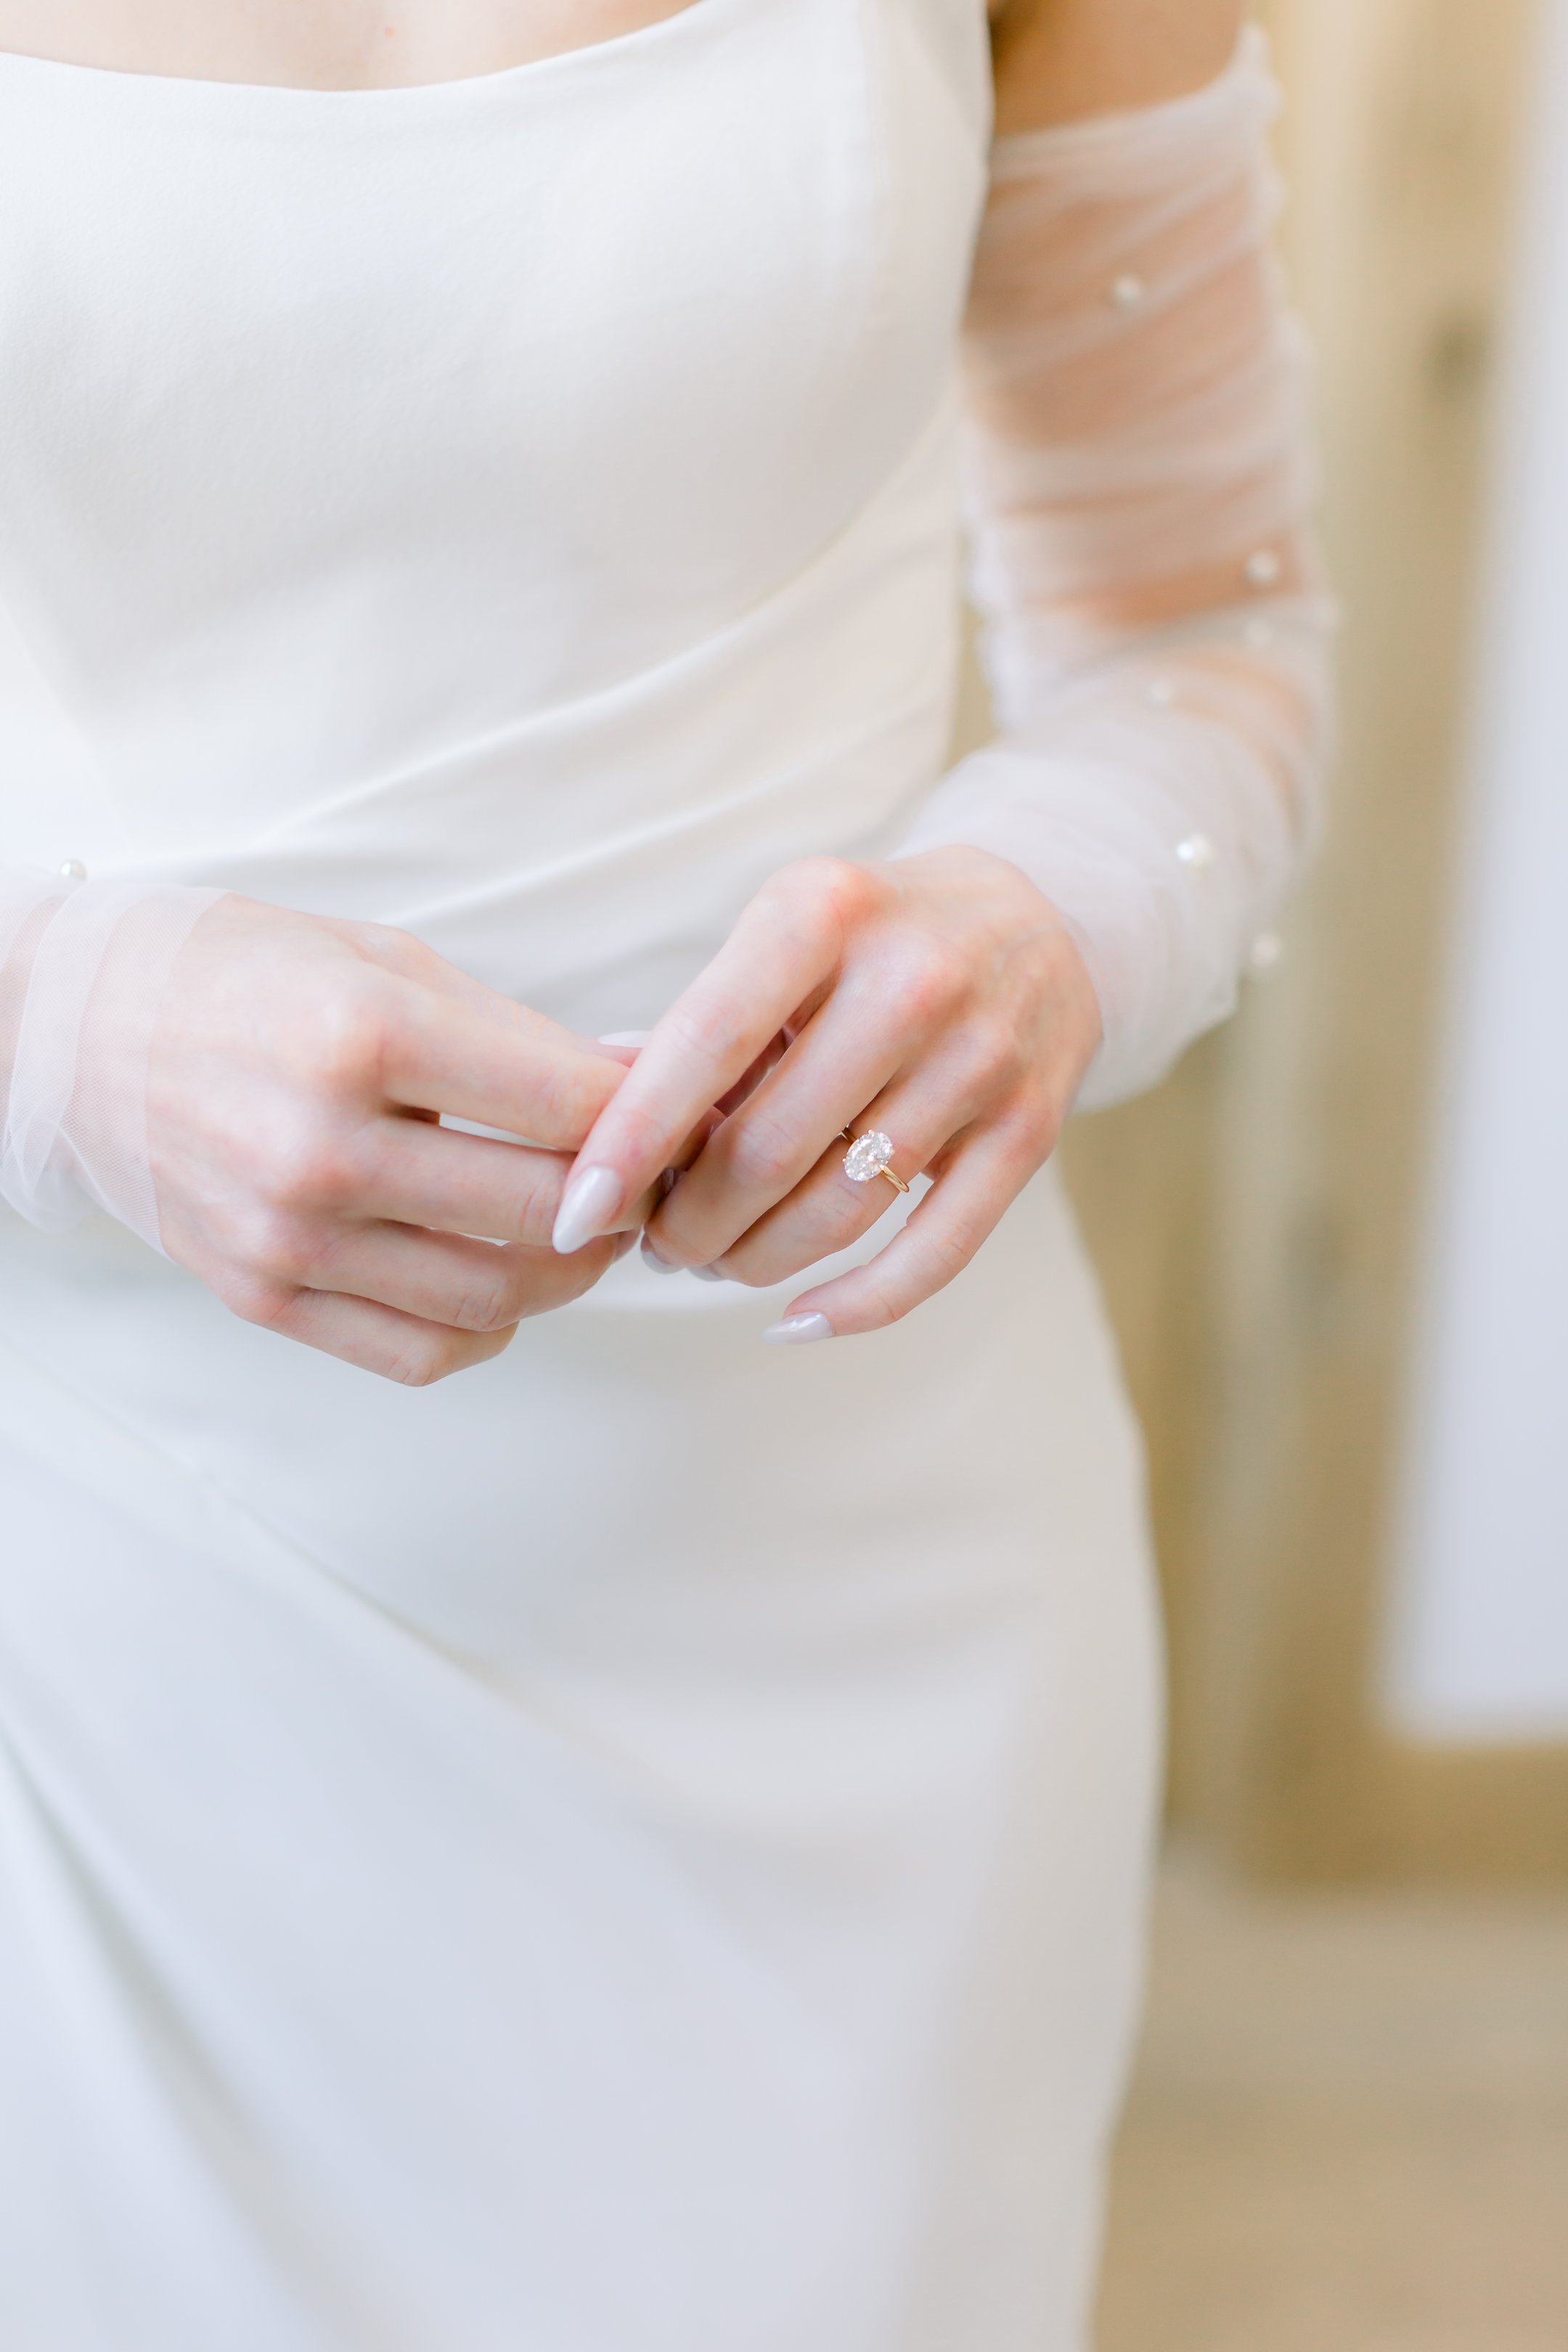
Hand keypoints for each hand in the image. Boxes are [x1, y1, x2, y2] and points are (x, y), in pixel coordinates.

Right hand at [149, 895, 648, 1382]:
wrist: (82, 1028)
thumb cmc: (247, 976)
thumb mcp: (389, 961)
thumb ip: (520, 1036)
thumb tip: (641, 1081)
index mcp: (362, 1036)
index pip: (569, 1106)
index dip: (647, 1117)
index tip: (670, 1114)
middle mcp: (322, 1148)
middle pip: (543, 1213)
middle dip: (623, 1202)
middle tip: (644, 1181)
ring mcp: (287, 1234)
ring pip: (494, 1299)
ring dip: (568, 1274)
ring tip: (579, 1229)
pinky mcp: (260, 1294)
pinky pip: (418, 1353)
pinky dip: (486, 1332)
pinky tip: (501, 1284)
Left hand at [550, 848, 1101, 1337]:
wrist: (1041, 921)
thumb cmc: (870, 941)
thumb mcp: (785, 933)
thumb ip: (702, 1028)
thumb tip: (600, 1148)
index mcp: (825, 910)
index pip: (705, 1042)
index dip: (631, 1140)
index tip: (575, 1213)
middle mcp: (912, 981)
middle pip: (767, 1149)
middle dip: (689, 1221)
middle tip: (658, 1242)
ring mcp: (982, 1059)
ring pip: (839, 1209)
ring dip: (754, 1260)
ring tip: (714, 1260)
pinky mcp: (1031, 1130)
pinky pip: (934, 1254)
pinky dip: (854, 1305)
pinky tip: (793, 1322)